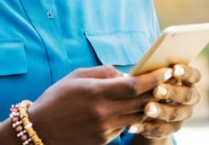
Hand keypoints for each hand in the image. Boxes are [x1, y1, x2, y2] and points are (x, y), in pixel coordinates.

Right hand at [24, 65, 160, 144]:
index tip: (167, 70)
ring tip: (159, 96)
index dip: (155, 78)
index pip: (135, 85)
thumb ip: (104, 72)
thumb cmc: (57, 98)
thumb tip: (128, 73)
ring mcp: (103, 128)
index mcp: (96, 92)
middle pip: (142, 102)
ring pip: (138, 116)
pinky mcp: (103, 140)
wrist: (37, 130)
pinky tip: (137, 111)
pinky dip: (134, 119)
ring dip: (150, 106)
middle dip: (159, 91)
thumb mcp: (76, 77)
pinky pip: (125, 128)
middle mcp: (102, 112)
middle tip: (171, 82)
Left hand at [131, 63, 203, 139]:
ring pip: (174, 114)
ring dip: (160, 111)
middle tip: (156, 90)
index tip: (174, 68)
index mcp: (189, 82)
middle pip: (186, 96)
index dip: (186, 72)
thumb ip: (155, 73)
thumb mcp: (156, 79)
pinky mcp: (171, 129)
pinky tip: (132, 126)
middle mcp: (191, 99)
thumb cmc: (153, 86)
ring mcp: (183, 115)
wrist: (154, 111)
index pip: (194, 76)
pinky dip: (145, 128)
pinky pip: (159, 130)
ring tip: (147, 109)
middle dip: (171, 92)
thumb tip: (141, 69)